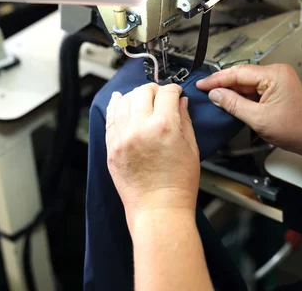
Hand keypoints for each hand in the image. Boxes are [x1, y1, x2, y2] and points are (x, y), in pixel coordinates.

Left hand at [106, 84, 199, 230]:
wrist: (158, 210)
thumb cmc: (179, 185)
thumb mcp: (191, 148)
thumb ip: (184, 120)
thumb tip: (181, 102)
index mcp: (164, 126)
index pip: (166, 93)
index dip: (174, 90)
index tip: (176, 93)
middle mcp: (140, 127)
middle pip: (143, 92)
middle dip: (154, 90)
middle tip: (160, 96)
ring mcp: (123, 137)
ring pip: (125, 101)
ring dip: (135, 96)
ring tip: (142, 99)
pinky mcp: (112, 147)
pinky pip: (110, 118)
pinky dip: (115, 106)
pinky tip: (119, 100)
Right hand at [196, 63, 301, 155]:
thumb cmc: (297, 129)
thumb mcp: (259, 119)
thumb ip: (234, 104)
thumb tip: (215, 94)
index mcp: (274, 75)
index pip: (237, 72)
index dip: (217, 79)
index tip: (202, 85)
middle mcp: (275, 72)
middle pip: (240, 75)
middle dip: (222, 84)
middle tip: (204, 91)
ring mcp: (276, 78)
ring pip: (245, 82)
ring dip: (231, 91)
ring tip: (214, 98)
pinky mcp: (275, 86)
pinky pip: (252, 87)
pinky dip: (240, 95)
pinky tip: (230, 102)